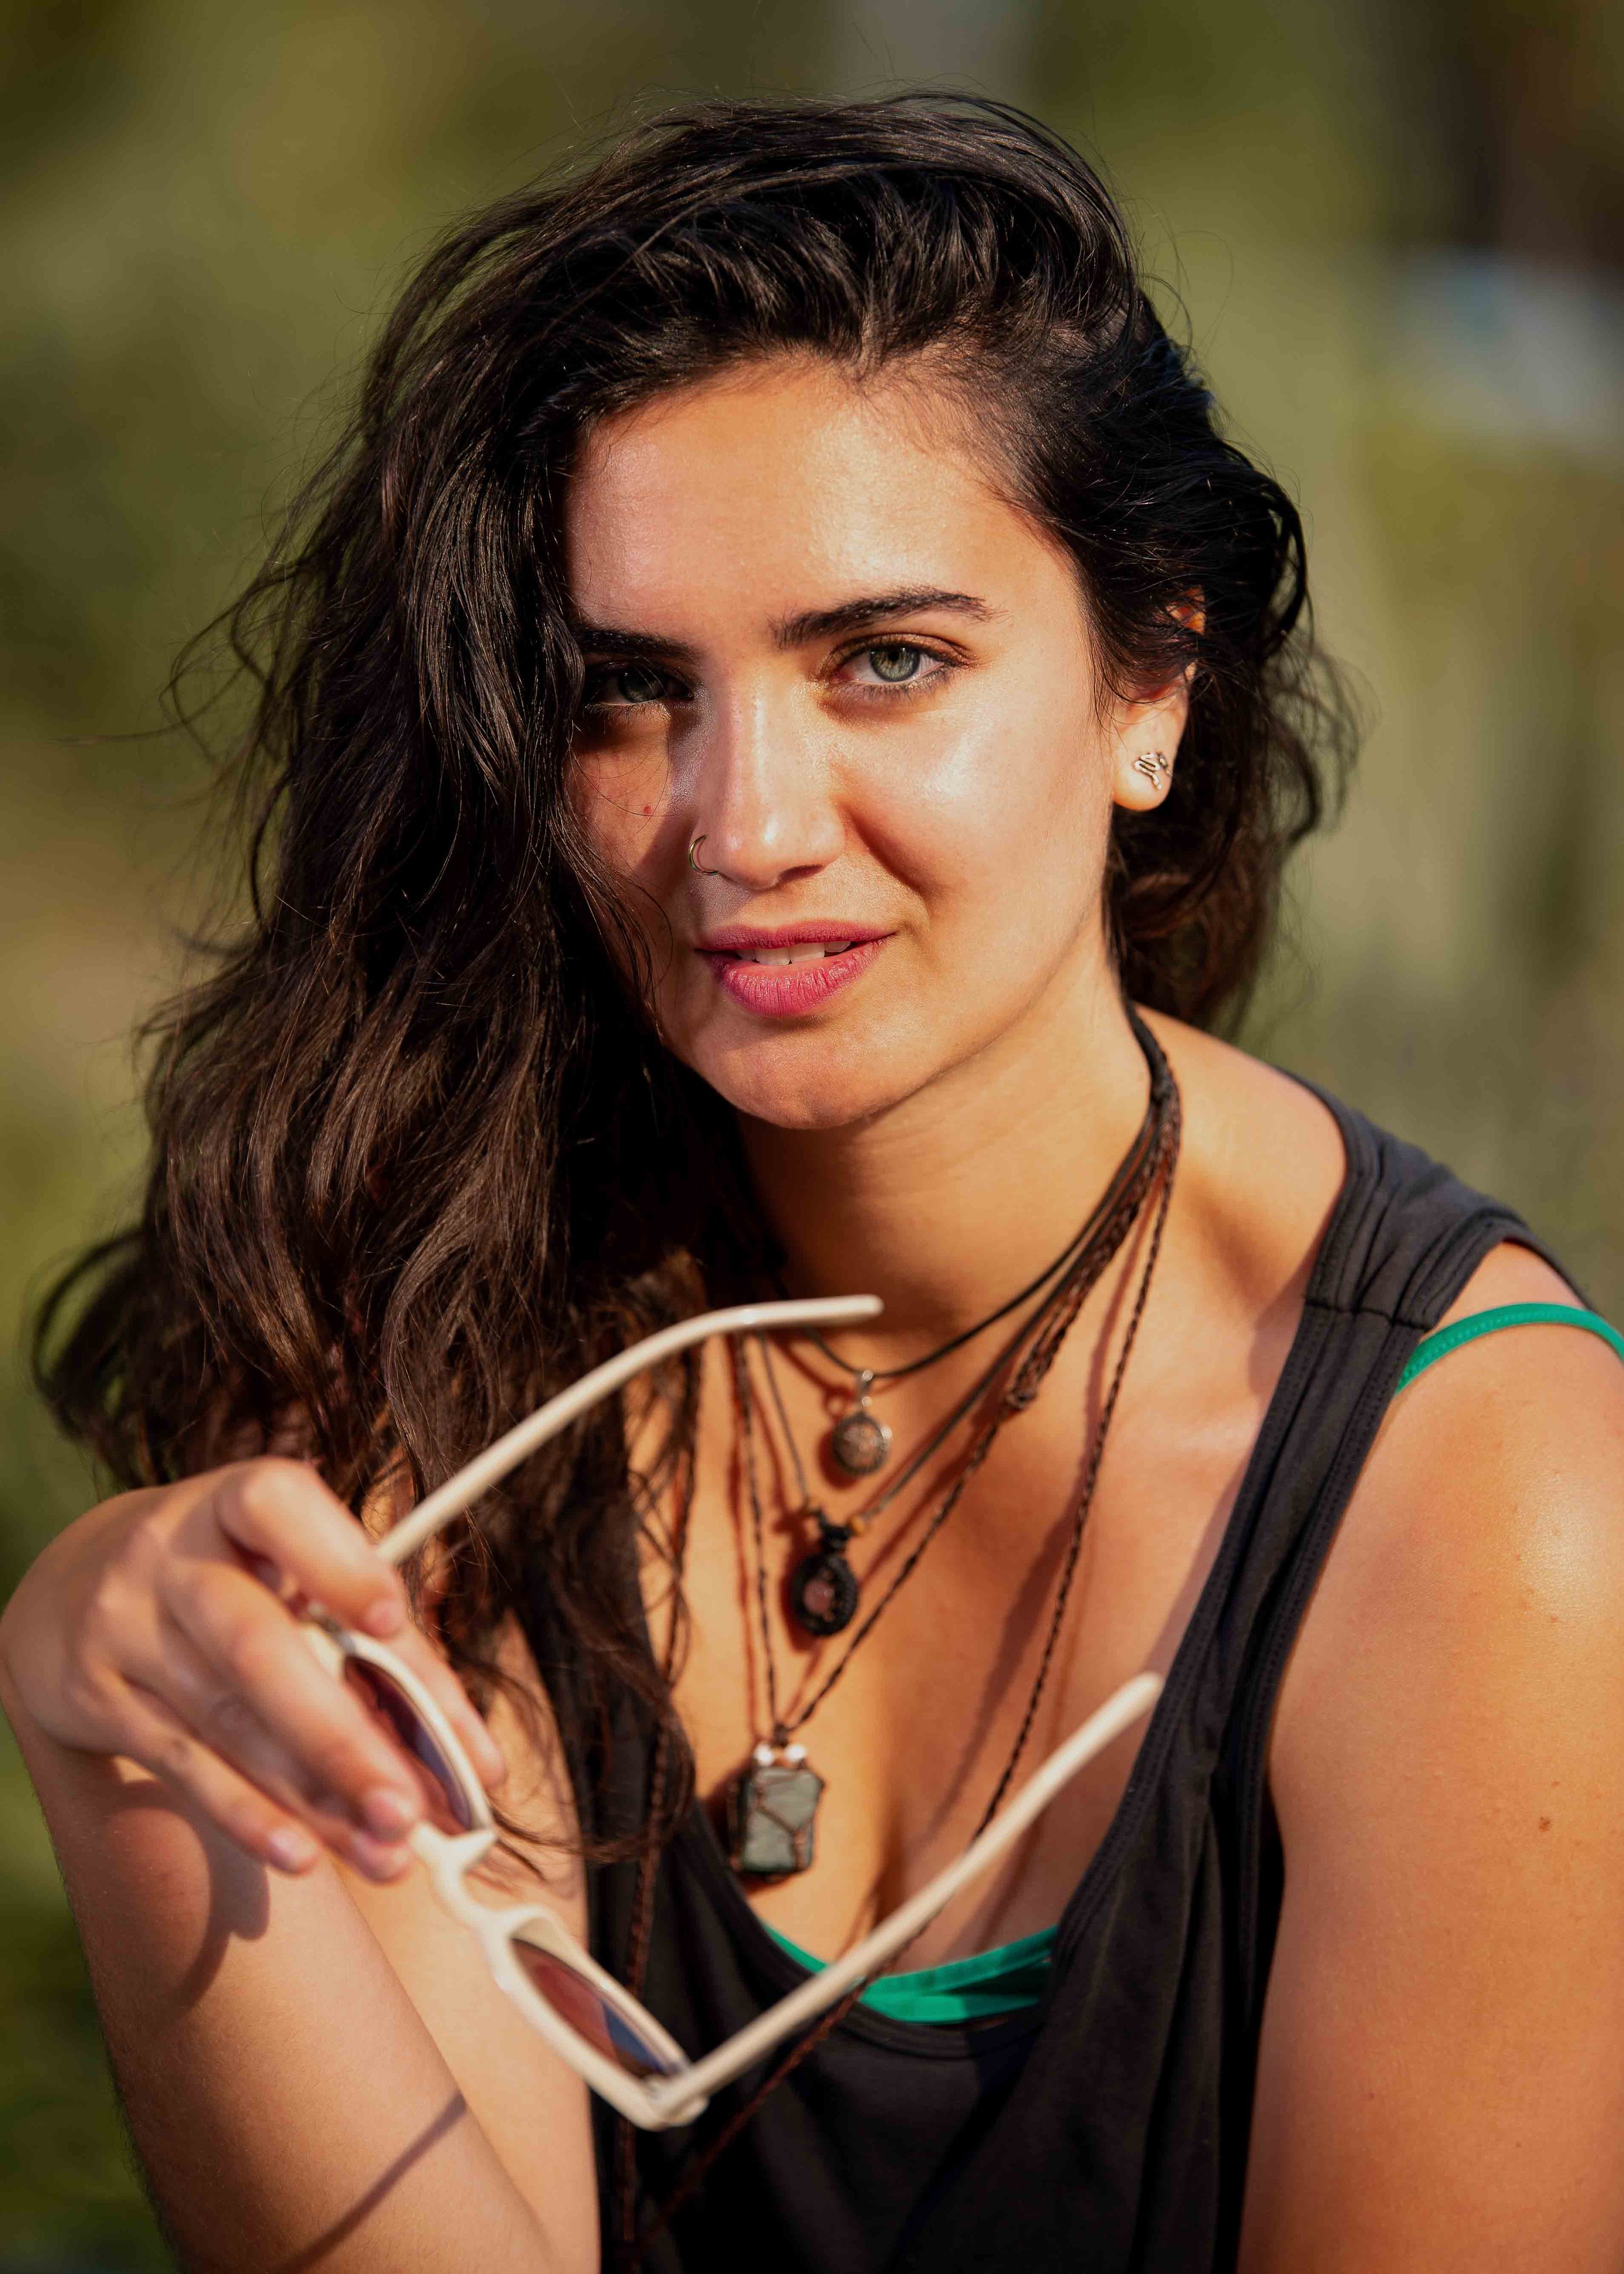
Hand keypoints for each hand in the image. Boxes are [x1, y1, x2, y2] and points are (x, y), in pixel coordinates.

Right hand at [0, 1460, 507, 1879]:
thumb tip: (455, 1743)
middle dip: (340, 1736)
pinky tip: (304, 1854)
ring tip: (390, 1851)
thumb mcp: (286, 1562)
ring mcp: (126, 1627)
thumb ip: (364, 1633)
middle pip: (256, 1646)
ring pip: (230, 1722)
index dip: (336, 1562)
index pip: (277, 1507)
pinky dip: (248, 1815)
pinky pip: (183, 1764)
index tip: (392, 1619)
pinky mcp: (98, 1699)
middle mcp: (171, 1556)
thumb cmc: (234, 1570)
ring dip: (316, 1797)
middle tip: (411, 1807)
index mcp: (235, 1502)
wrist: (78, 1584)